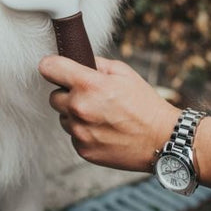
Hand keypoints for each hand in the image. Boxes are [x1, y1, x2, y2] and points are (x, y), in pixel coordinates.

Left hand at [38, 56, 180, 172]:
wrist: (161, 139)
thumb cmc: (144, 103)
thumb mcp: (122, 72)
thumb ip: (95, 63)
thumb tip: (75, 60)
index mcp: (88, 85)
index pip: (48, 68)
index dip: (51, 66)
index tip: (55, 68)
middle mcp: (79, 108)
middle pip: (53, 96)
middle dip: (67, 93)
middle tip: (89, 95)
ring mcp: (80, 132)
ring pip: (63, 117)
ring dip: (74, 114)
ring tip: (100, 114)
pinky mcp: (83, 150)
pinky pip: (73, 135)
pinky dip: (83, 131)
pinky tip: (103, 129)